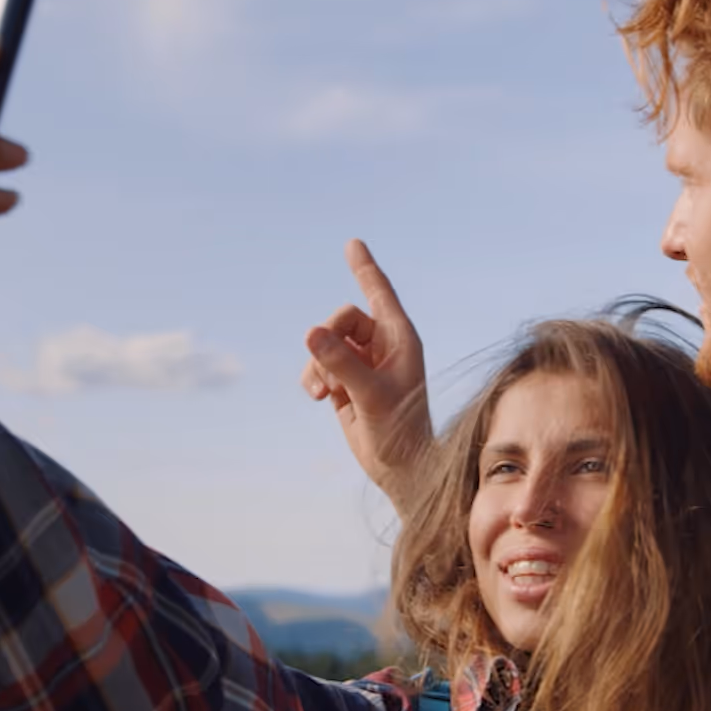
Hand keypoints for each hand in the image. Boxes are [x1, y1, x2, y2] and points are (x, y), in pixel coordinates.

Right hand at [299, 240, 433, 512]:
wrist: (400, 468)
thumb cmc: (399, 430)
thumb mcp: (370, 394)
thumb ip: (340, 362)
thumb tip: (310, 333)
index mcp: (400, 339)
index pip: (379, 294)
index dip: (364, 268)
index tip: (353, 243)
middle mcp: (382, 347)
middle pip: (341, 319)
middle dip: (327, 341)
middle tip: (326, 372)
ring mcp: (363, 364)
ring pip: (325, 343)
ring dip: (317, 365)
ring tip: (321, 394)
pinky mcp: (345, 383)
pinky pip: (318, 365)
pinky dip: (313, 378)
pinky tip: (319, 399)